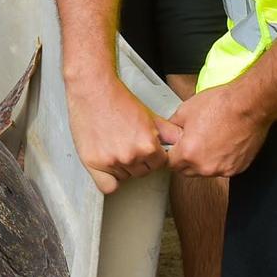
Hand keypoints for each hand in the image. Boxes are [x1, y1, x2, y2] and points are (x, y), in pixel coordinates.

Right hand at [65, 73, 182, 194]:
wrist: (93, 90)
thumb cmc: (118, 100)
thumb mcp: (150, 115)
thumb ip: (169, 132)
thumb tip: (183, 142)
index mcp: (148, 146)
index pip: (158, 164)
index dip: (152, 155)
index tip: (143, 147)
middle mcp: (130, 156)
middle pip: (142, 172)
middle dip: (138, 161)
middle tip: (127, 143)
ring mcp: (111, 161)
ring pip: (125, 177)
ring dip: (122, 167)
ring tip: (115, 146)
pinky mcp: (94, 163)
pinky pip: (108, 187)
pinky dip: (109, 180)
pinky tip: (108, 166)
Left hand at [166, 80, 271, 178]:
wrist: (248, 105)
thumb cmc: (221, 105)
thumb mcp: (185, 110)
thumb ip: (171, 127)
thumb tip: (167, 132)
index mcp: (188, 153)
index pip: (170, 164)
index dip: (171, 154)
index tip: (174, 148)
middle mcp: (205, 166)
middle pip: (186, 170)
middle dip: (185, 158)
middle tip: (191, 142)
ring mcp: (223, 169)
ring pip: (205, 171)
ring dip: (203, 161)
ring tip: (209, 140)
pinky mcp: (237, 168)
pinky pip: (222, 168)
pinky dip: (220, 160)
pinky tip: (222, 144)